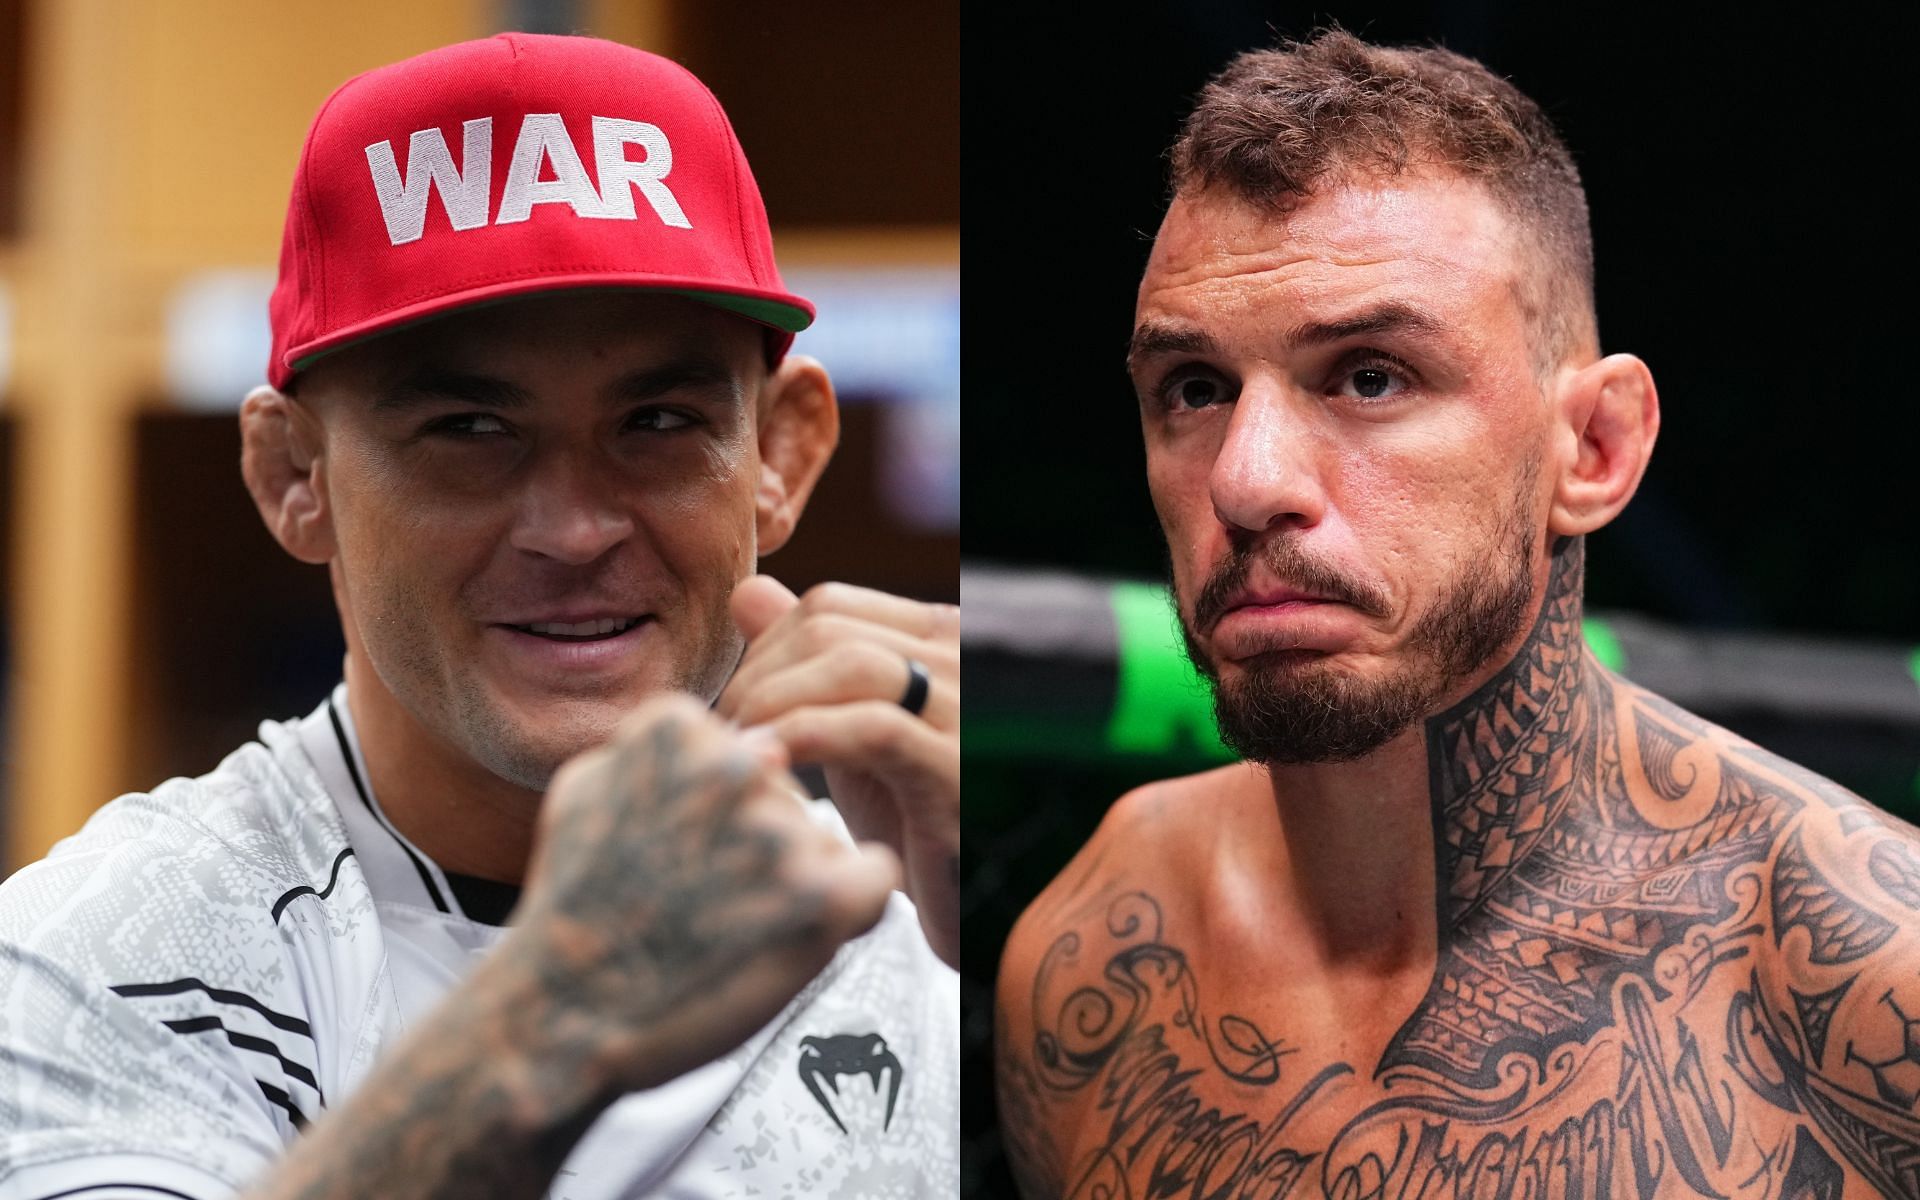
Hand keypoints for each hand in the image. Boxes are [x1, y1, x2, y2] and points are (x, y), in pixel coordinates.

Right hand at [511, 694, 899, 1091]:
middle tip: (705, 901)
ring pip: (822, 843)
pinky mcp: (822, 899)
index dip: (719, 813)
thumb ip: (654, 746)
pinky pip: (876, 879)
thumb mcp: (585, 788)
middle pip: (786, 798)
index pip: (746, 753)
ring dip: (791, 886)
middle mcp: (738, 769)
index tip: (681, 852)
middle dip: (758, 847)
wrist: (564, 1016)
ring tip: (728, 930)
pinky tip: (796, 936)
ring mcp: (780, 832)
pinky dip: (850, 910)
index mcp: (681, 729)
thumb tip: (744, 736)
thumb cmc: (573, 911)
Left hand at [719, 576, 959, 967]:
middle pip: (830, 629)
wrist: (970, 906)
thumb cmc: (909, 820)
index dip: (761, 650)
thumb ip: (805, 664)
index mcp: (937, 641)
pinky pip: (874, 729)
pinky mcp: (958, 771)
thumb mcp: (849, 732)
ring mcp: (966, 712)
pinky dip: (808, 738)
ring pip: (850, 665)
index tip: (731, 707)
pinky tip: (774, 767)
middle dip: (756, 677)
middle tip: (722, 736)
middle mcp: (960, 661)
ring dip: (773, 704)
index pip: (828, 607)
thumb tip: (747, 592)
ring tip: (740, 753)